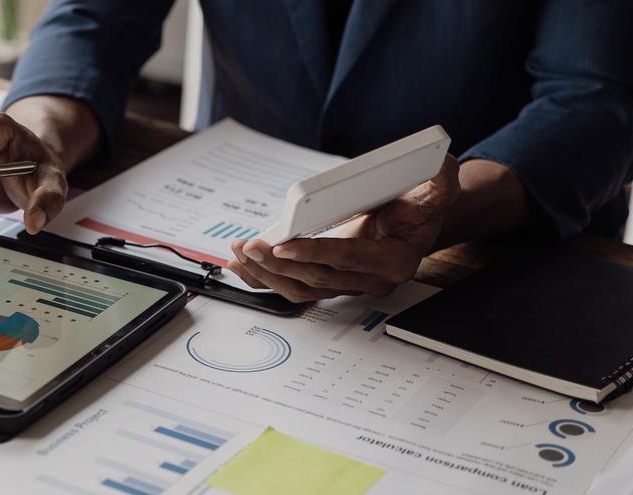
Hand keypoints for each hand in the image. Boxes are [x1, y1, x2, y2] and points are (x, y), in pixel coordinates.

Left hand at [228, 155, 460, 301]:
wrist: (416, 224)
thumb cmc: (420, 207)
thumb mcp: (437, 191)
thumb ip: (441, 183)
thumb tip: (441, 165)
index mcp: (394, 262)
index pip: (348, 260)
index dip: (316, 254)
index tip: (283, 246)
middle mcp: (369, 280)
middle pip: (317, 279)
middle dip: (278, 265)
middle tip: (249, 247)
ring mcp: (347, 285)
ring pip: (300, 289)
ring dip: (265, 275)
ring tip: (238, 254)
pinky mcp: (329, 282)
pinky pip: (293, 287)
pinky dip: (264, 279)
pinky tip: (240, 266)